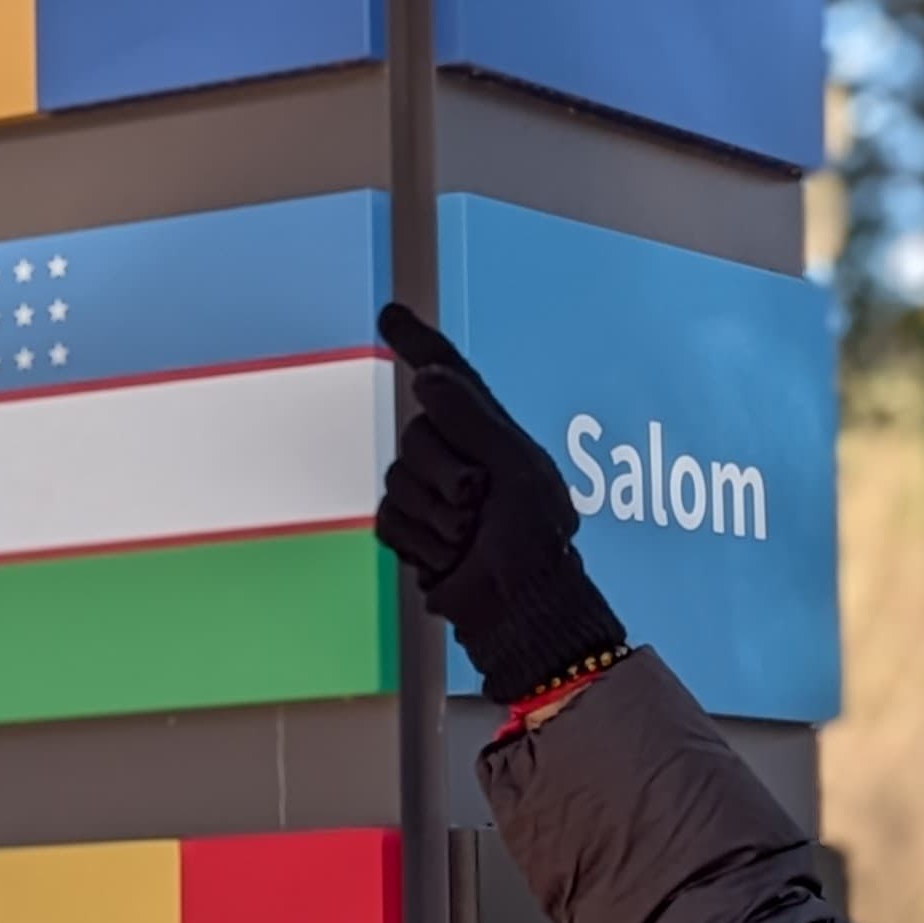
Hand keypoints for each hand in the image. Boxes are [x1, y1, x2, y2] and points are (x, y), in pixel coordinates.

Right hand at [374, 303, 626, 705]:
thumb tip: (427, 379)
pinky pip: (388, 518)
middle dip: (443, 470)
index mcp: (492, 432)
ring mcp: (431, 492)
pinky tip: (447, 557)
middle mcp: (459, 454)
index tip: (389, 315)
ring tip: (470, 538)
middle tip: (478, 503)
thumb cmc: (535, 540)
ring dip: (436, 514)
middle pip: (415, 433)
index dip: (419, 343)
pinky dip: (418, 541)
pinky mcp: (410, 528)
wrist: (518, 607)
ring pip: (398, 478)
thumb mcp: (517, 470)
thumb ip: (472, 421)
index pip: (450, 377)